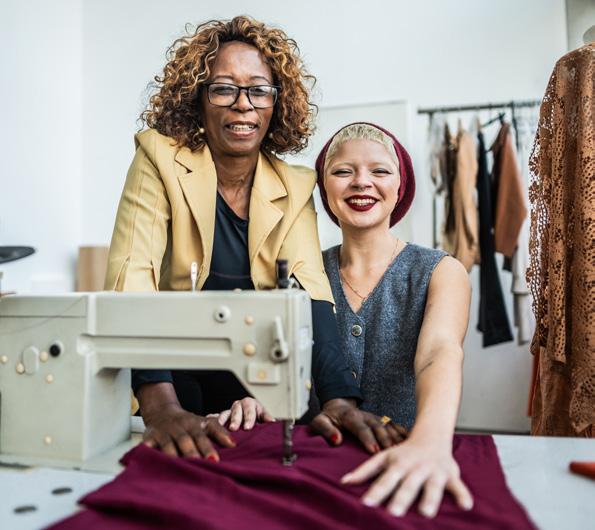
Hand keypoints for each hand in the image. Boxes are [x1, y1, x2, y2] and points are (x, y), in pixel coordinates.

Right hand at [143, 402, 234, 459]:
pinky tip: (149, 459)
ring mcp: (164, 432)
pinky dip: (147, 451)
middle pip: (185, 441)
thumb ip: (219, 432)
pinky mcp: (149, 437)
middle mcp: (179, 428)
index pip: (202, 436)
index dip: (208, 448)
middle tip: (198, 466)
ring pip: (167, 444)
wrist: (163, 412)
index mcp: (194, 425)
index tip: (215, 460)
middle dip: (191, 454)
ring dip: (172, 456)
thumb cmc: (188, 422)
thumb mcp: (205, 423)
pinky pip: (148, 445)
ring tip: (177, 470)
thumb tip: (234, 444)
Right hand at [215, 397, 274, 430]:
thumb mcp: (262, 416)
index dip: (249, 418)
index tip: (247, 427)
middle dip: (236, 420)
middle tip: (234, 428)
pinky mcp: (221, 417)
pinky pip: (216, 417)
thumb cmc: (257, 417)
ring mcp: (229, 411)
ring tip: (222, 427)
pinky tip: (210, 422)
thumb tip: (272, 421)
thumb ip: (266, 417)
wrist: (248, 418)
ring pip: (226, 414)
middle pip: (237, 411)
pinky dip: (213, 419)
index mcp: (250, 404)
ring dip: (223, 420)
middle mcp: (239, 405)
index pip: (250, 410)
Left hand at [310, 399, 406, 452]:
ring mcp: (376, 418)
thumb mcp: (320, 422)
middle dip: (387, 440)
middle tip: (394, 455)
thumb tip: (336, 440)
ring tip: (406, 452)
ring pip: (389, 427)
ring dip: (397, 439)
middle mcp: (366, 416)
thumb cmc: (329, 418)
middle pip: (379, 427)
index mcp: (351, 416)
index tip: (374, 450)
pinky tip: (414, 442)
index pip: (361, 428)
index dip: (368, 438)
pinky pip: (395, 426)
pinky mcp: (382, 421)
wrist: (339, 406)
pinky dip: (404, 433)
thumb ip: (325, 430)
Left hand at [341, 435, 472, 517]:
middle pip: (407, 485)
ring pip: (432, 486)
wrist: (431, 436)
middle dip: (401, 498)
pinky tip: (466, 506)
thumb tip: (343, 482)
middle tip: (394, 514)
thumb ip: (365, 470)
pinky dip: (462, 494)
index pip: (385, 480)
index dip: (376, 491)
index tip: (367, 504)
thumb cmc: (404, 452)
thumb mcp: (383, 457)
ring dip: (430, 498)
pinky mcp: (450, 475)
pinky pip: (458, 485)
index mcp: (398, 464)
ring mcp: (433, 471)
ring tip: (426, 513)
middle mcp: (415, 468)